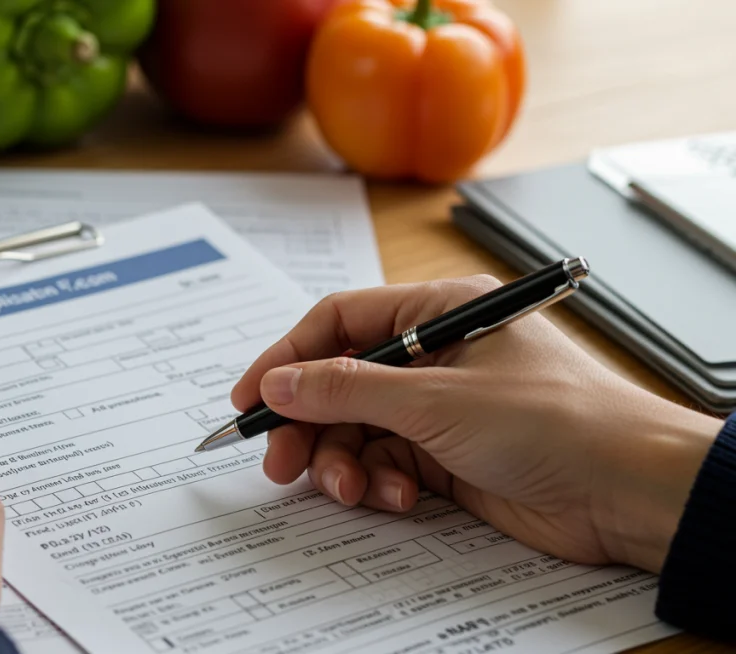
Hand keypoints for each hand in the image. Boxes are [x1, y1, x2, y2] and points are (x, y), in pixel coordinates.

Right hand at [233, 276, 721, 572]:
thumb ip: (348, 389)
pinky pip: (387, 464)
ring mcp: (442, 409)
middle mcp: (437, 356)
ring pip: (359, 429)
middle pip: (341, 382)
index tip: (249, 397)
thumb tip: (278, 380)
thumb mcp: (436, 399)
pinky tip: (393, 497)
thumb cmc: (555, 421)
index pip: (340, 322)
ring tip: (347, 488)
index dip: (287, 357)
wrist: (629, 492)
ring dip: (342, 461)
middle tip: (280, 462)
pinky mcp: (449, 458)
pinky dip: (379, 483)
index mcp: (439, 313)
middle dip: (308, 423)